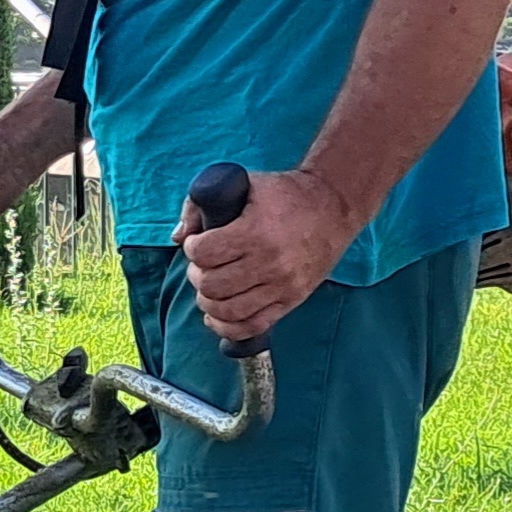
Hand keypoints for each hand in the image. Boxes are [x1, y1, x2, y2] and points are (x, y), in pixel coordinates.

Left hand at [182, 164, 349, 346]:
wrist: (334, 207)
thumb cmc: (285, 194)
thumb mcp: (244, 184)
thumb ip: (202, 204)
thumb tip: (178, 237)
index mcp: (255, 231)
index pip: (204, 253)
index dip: (192, 248)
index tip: (197, 243)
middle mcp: (270, 262)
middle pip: (212, 285)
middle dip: (197, 275)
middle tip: (203, 265)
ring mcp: (283, 285)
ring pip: (228, 310)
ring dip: (208, 301)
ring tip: (210, 287)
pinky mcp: (293, 299)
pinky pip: (254, 326)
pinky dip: (228, 327)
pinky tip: (217, 316)